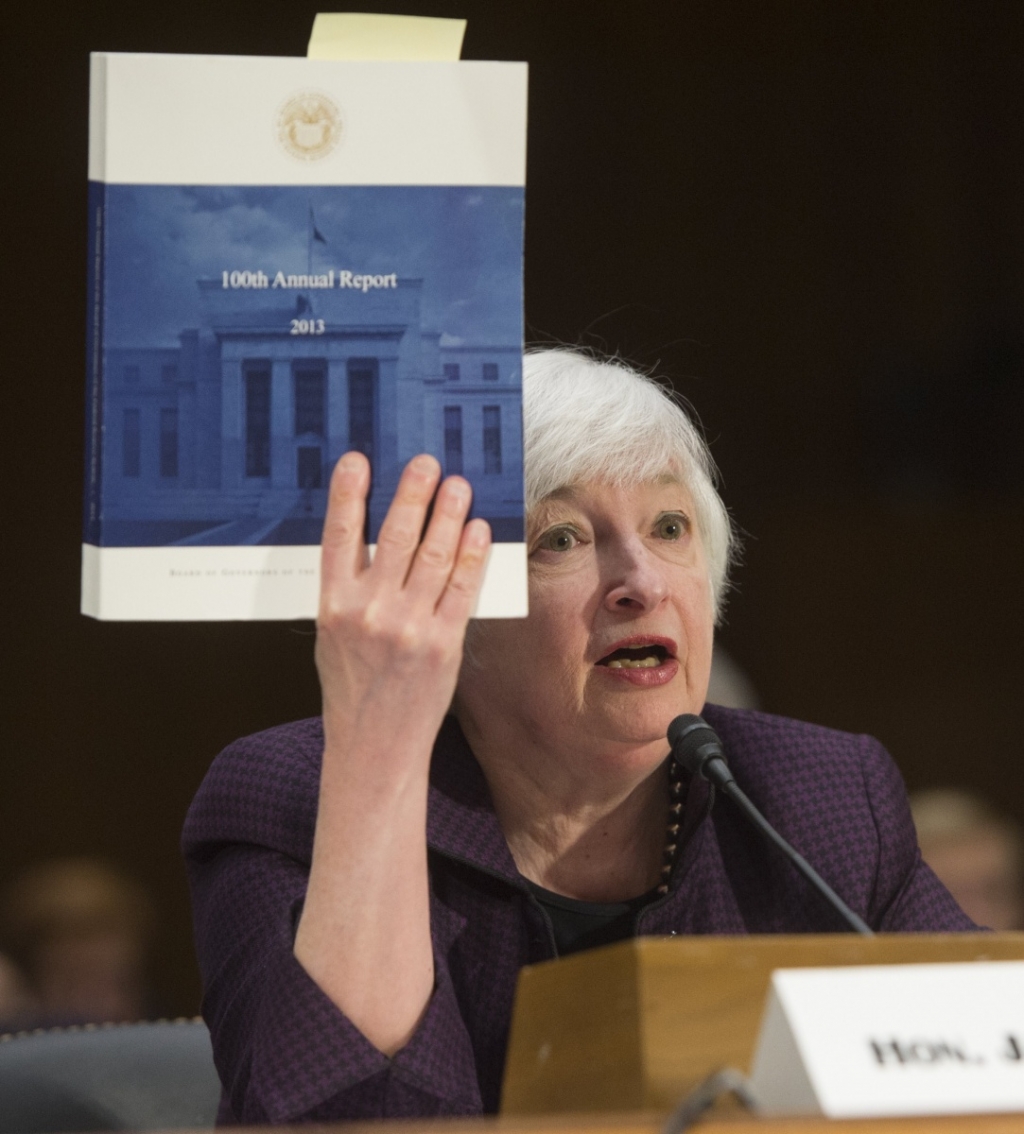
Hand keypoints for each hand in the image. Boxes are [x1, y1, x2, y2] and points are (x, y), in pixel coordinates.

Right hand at [316, 451, 490, 774]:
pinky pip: (462, 587)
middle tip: (425, 462)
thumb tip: (368, 538)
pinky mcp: (443, 642)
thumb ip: (347, 590)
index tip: (358, 461)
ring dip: (448, 514)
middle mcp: (368, 611)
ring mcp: (408, 626)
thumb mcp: (330, 636)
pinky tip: (479, 530)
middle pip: (393, 536)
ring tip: (457, 485)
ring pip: (433, 555)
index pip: (338, 536)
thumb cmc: (351, 689)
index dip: (348, 494)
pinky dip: (472, 554)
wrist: (373, 746)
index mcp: (332, 606)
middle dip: (412, 493)